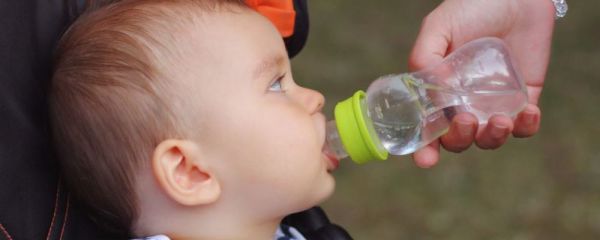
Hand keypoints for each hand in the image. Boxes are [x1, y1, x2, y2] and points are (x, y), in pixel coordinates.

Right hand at [409, 0, 554, 167]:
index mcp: (437, 93)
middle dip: (460, 140)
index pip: (427, 129)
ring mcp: (491, 105)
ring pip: (489, 139)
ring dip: (492, 138)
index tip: (426, 160)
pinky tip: (527, 112)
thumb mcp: (438, 27)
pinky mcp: (521, 100)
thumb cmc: (470, 9)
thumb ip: (426, 56)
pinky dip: (525, 127)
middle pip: (457, 140)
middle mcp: (462, 105)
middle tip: (466, 120)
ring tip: (499, 120)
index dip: (425, 150)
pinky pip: (523, 127)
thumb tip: (435, 89)